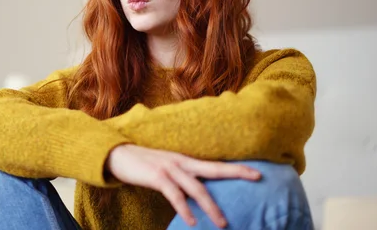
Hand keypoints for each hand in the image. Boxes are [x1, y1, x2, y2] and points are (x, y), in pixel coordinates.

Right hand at [106, 144, 260, 227]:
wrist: (119, 154)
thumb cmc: (144, 164)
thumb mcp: (167, 169)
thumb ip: (182, 179)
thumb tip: (198, 194)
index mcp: (186, 161)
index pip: (216, 164)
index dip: (237, 168)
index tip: (257, 171)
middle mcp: (182, 163)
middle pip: (214, 169)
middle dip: (236, 173)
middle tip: (257, 178)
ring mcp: (170, 169)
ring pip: (197, 188)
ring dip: (211, 207)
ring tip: (223, 223)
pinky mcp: (157, 177)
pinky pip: (175, 196)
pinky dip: (185, 209)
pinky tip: (192, 221)